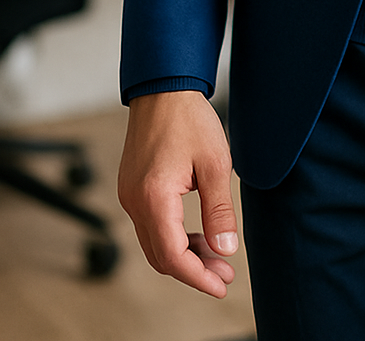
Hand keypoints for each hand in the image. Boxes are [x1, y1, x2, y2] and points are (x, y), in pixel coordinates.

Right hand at [118, 90, 237, 297]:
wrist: (163, 88)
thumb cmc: (189, 119)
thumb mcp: (215, 164)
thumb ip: (219, 210)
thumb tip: (225, 249)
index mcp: (154, 198)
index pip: (173, 257)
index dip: (198, 277)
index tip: (222, 285)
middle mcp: (134, 202)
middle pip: (161, 256)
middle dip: (194, 270)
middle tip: (226, 273)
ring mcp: (129, 196)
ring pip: (154, 243)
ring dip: (185, 254)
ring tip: (217, 256)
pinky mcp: (132, 188)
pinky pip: (150, 225)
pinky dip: (173, 236)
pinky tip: (198, 234)